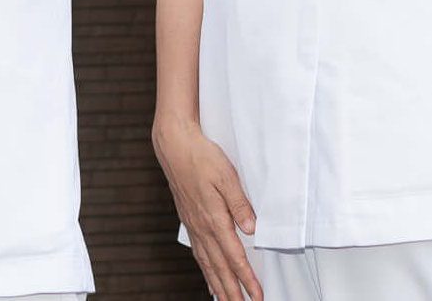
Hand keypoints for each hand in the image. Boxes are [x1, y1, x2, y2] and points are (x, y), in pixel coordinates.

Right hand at [155, 119, 261, 300]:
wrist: (174, 145)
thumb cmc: (201, 156)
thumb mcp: (227, 175)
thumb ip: (240, 204)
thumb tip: (251, 229)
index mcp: (213, 218)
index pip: (234, 256)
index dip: (247, 278)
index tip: (257, 295)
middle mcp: (202, 227)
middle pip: (219, 267)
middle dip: (232, 291)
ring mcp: (193, 225)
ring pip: (207, 263)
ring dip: (218, 285)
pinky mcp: (189, 220)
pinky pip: (198, 253)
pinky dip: (205, 271)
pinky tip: (209, 278)